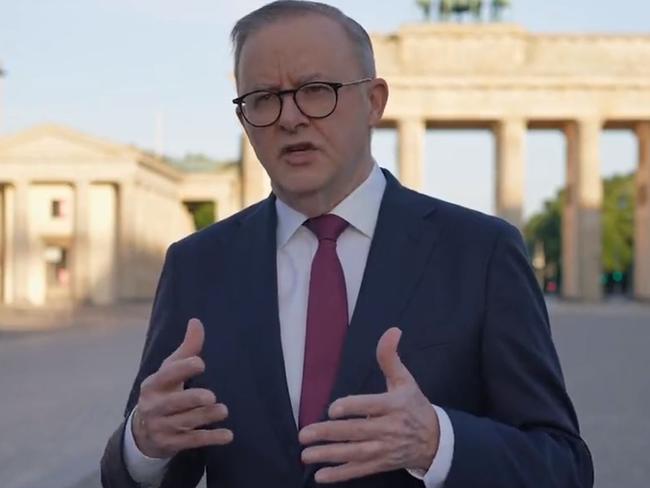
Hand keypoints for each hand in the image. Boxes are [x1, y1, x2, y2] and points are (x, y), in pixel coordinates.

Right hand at [132, 318, 232, 457]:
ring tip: (223, 410)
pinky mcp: (171, 444)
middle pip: (174, 403)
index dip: (182, 369)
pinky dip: (210, 438)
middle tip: (210, 396)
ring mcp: (161, 427)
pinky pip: (192, 442)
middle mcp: (154, 406)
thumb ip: (187, 349)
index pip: (166, 375)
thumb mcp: (170, 370)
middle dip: (192, 400)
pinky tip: (228, 435)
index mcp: (153, 385)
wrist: (143, 431)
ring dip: (205, 417)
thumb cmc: (164, 391)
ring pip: (185, 423)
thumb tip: (196, 321)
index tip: (200, 362)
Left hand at [299, 327, 439, 483]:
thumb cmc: (413, 405)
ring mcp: (385, 449)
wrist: (436, 440)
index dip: (352, 408)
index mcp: (394, 405)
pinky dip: (340, 474)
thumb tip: (392, 330)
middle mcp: (389, 428)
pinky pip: (359, 470)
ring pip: (355, 453)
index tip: (333, 409)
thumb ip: (390, 357)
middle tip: (304, 434)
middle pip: (357, 431)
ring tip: (306, 455)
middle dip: (329, 433)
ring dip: (329, 455)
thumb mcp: (405, 379)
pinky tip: (320, 476)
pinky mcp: (382, 464)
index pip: (371, 406)